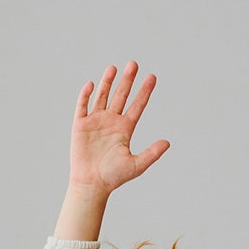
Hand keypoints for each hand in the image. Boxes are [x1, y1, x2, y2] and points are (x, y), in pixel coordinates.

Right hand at [68, 61, 169, 195]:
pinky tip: (91, 84)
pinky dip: (86, 95)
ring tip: (114, 68)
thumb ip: (152, 153)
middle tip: (134, 64)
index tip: (152, 77)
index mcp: (125, 129)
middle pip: (121, 96)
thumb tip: (168, 143)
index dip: (145, 92)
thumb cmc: (113, 177)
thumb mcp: (136, 165)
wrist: (92, 184)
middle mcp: (111, 121)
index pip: (137, 106)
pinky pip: (83, 105)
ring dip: (108, 82)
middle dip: (127, 80)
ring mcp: (96, 121)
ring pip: (103, 96)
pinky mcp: (81, 125)